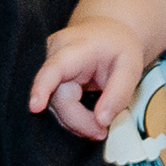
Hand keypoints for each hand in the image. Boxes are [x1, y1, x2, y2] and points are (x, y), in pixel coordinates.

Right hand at [28, 18, 146, 138]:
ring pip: (55, 107)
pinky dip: (72, 117)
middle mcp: (53, 55)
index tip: (35, 107)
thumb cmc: (117, 47)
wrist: (106, 33)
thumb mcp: (130, 68)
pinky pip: (55, 106)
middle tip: (103, 132)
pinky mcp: (46, 80)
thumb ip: (118, 95)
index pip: (54, 68)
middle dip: (79, 121)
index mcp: (74, 47)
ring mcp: (46, 68)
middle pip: (57, 98)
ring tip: (99, 124)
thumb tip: (101, 121)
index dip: (43, 88)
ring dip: (76, 121)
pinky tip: (87, 118)